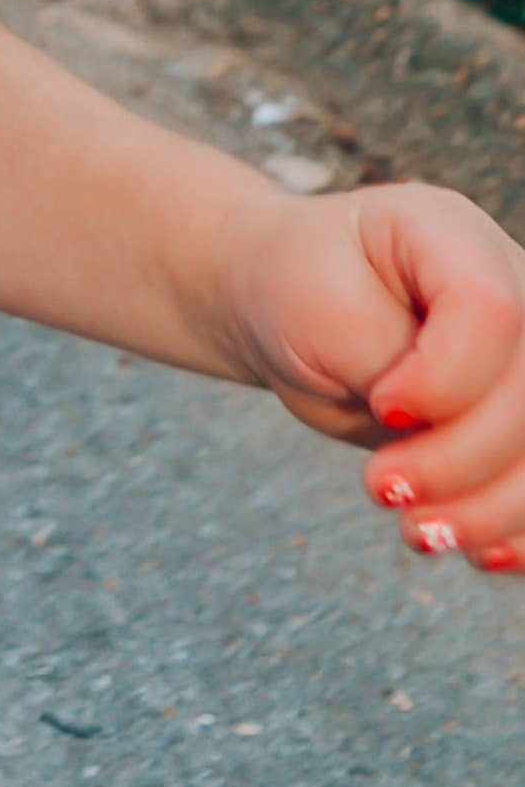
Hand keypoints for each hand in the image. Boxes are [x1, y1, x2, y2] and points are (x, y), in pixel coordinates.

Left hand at [219, 179, 524, 573]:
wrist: (285, 308)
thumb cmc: (295, 290)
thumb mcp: (318, 306)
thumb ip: (386, 358)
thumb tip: (437, 427)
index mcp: (454, 236)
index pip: (494, 312)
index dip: (447, 380)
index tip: (382, 405)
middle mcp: (512, 287)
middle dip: (461, 461)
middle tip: (381, 489)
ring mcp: (521, 358)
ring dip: (493, 509)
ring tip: (419, 533)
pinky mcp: (516, 417)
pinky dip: (516, 528)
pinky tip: (478, 550)